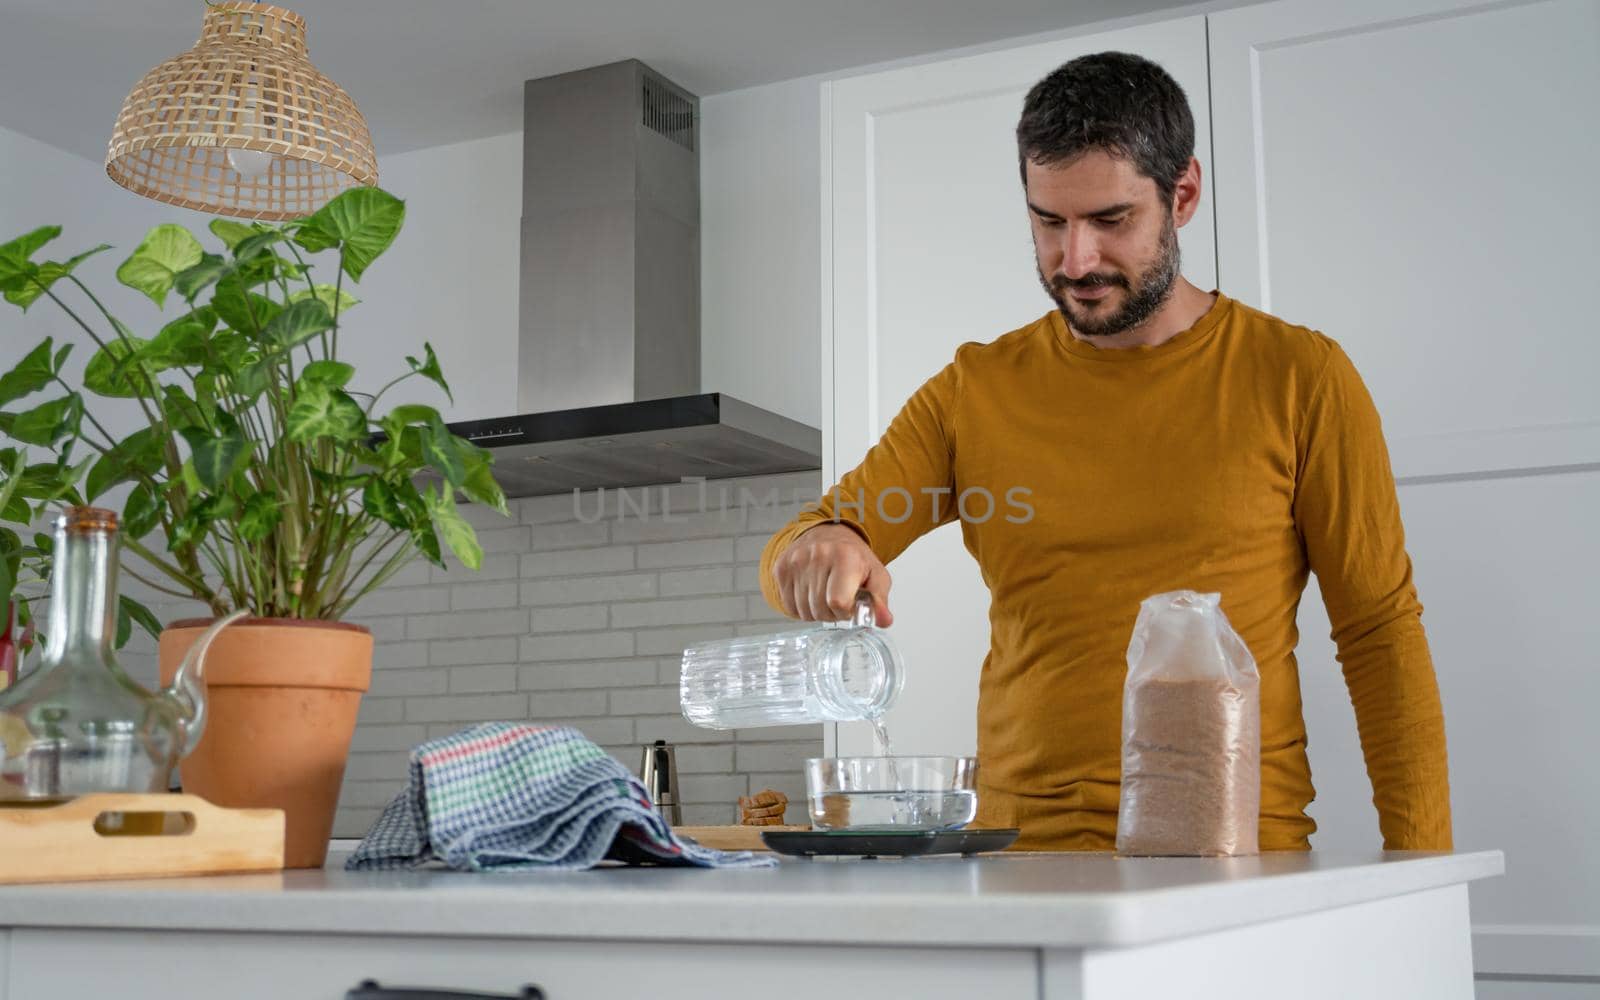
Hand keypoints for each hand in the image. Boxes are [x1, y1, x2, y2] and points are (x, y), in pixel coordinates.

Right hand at [772, 523, 893, 625]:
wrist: (829, 534)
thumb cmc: (853, 557)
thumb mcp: (876, 575)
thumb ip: (880, 601)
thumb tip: (884, 620)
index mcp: (844, 556)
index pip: (838, 602)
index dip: (845, 612)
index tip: (850, 605)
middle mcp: (817, 555)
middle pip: (820, 609)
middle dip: (832, 613)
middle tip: (838, 600)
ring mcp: (796, 561)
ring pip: (803, 611)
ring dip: (816, 612)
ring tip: (825, 595)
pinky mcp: (781, 568)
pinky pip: (788, 606)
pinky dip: (801, 608)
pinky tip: (811, 594)